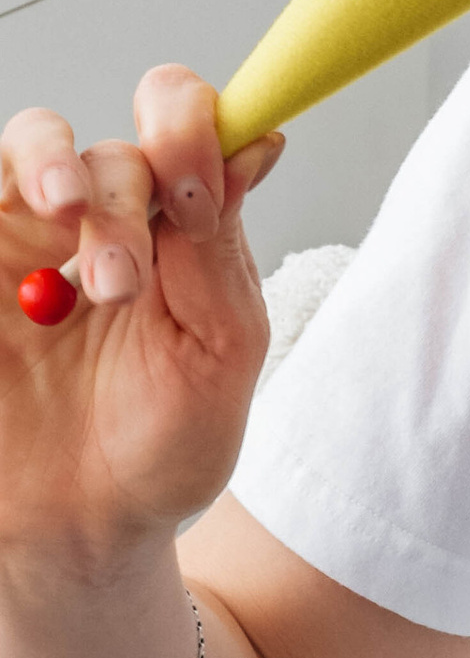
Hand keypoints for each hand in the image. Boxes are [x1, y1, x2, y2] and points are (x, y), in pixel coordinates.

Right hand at [0, 70, 281, 585]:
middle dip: (121, 199)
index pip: (176, 125)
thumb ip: (222, 249)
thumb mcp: (219, 354)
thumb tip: (258, 141)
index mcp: (172, 229)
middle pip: (100, 146)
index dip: (186, 125)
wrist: (80, 532)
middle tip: (124, 284)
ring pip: (28, 147)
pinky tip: (36, 282)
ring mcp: (18, 240)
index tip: (198, 180)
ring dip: (56, 174)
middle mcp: (94, 220)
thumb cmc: (160, 450)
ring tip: (70, 236)